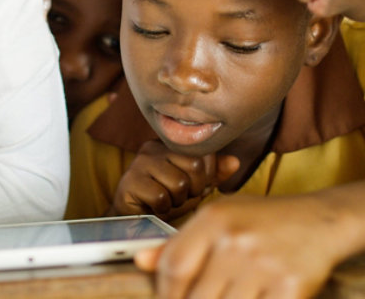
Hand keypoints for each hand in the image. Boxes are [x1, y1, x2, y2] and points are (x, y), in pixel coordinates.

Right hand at [108, 140, 238, 220]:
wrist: (133, 219)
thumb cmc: (165, 199)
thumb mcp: (194, 186)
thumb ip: (214, 173)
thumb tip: (234, 162)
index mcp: (170, 144)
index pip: (203, 153)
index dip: (205, 176)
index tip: (194, 187)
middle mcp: (153, 147)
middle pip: (194, 165)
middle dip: (193, 189)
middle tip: (180, 196)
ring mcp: (139, 163)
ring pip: (178, 182)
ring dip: (177, 200)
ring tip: (167, 201)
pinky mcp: (129, 182)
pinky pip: (160, 197)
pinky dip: (162, 208)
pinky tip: (154, 207)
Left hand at [135, 195, 352, 298]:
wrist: (322, 221)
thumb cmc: (265, 221)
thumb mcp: (220, 218)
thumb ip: (180, 242)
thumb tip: (141, 261)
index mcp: (214, 218)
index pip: (174, 268)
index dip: (166, 295)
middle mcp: (235, 239)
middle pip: (196, 298)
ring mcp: (263, 264)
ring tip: (233, 296)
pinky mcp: (289, 287)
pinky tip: (256, 298)